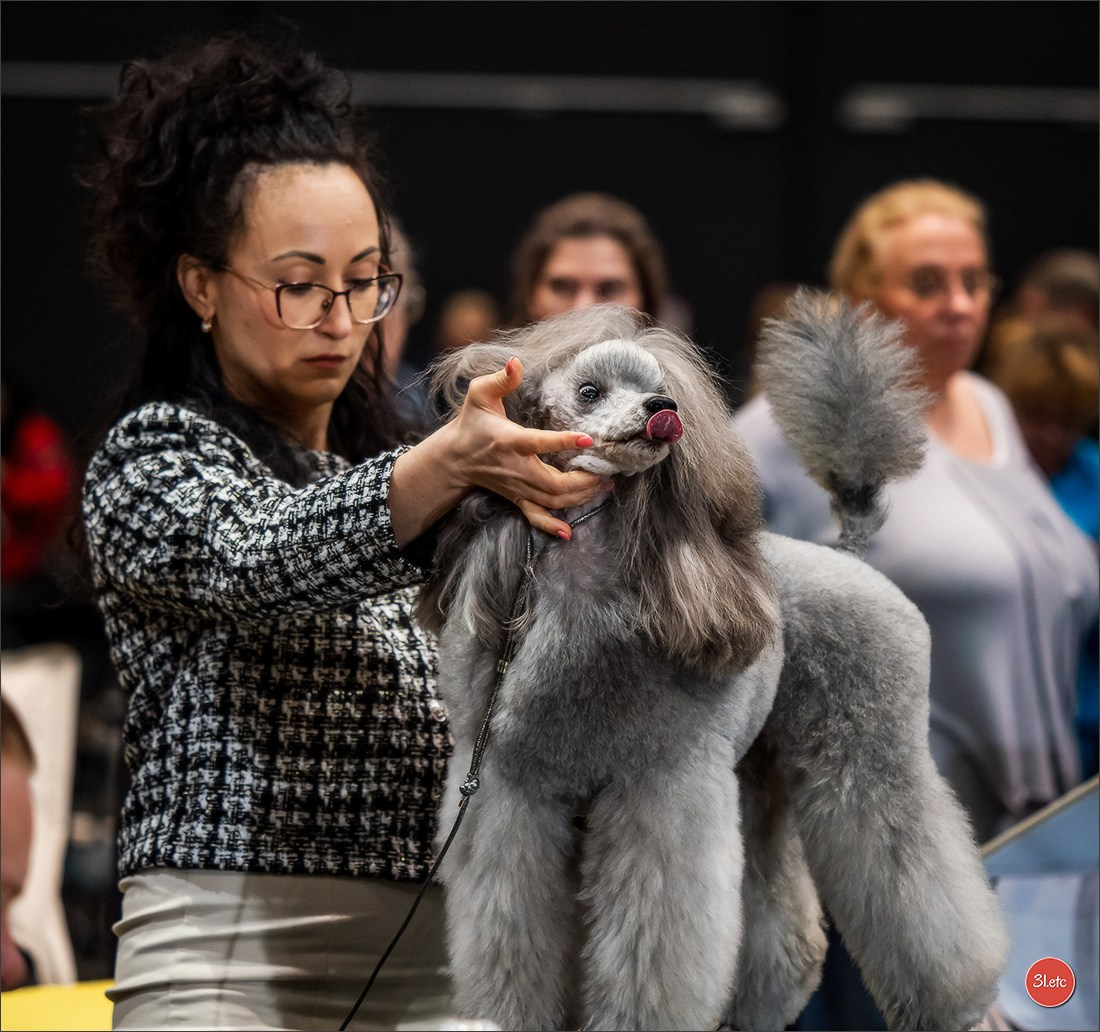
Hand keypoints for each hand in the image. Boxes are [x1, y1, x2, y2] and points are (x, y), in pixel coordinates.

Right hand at [389, 357, 606, 545]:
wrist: (454, 458)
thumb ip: (500, 379)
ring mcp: (517, 487)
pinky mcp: (517, 498)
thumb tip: (516, 362)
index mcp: (509, 440)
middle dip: (584, 481)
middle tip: (606, 471)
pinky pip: (535, 516)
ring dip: (580, 497)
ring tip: (603, 486)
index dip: (563, 442)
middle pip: (554, 483)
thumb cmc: (471, 423)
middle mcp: (515, 468)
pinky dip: (551, 526)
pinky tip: (568, 531)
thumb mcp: (479, 394)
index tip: (589, 439)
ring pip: (552, 500)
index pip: (538, 442)